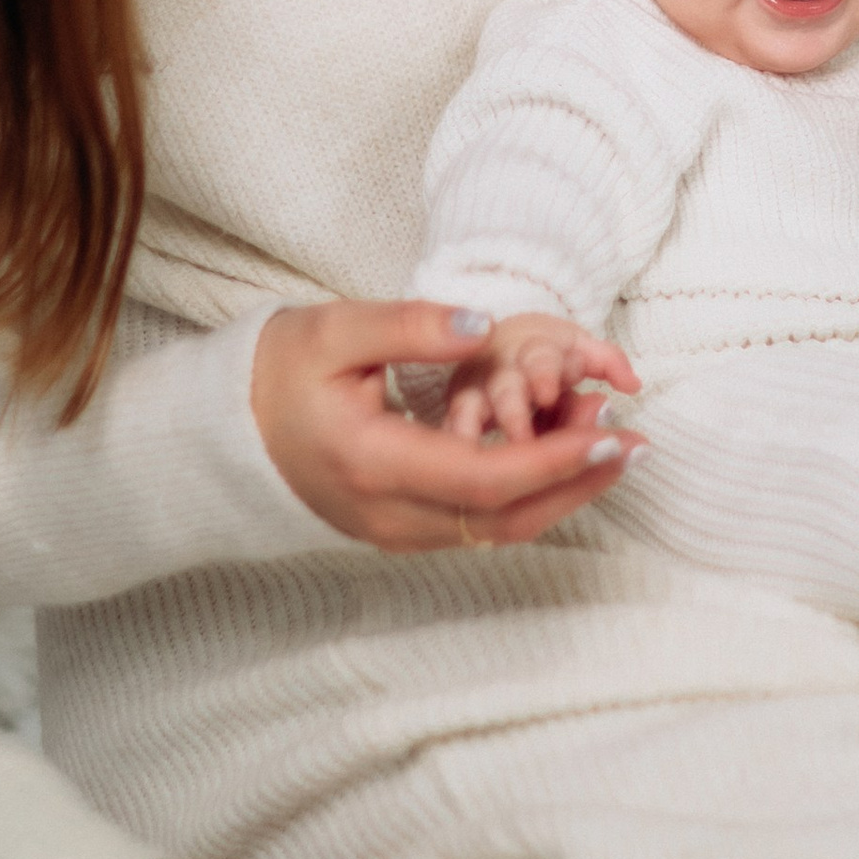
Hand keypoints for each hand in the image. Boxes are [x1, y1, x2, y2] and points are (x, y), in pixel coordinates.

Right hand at [251, 300, 643, 553]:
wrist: (224, 430)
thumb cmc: (278, 371)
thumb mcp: (337, 329)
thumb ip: (413, 325)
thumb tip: (486, 327)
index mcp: (373, 463)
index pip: (485, 478)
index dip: (556, 459)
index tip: (610, 427)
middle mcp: (387, 515)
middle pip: (504, 520)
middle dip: (577, 484)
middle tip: (634, 443)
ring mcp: (392, 532)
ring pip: (495, 532)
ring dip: (559, 494)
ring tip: (612, 447)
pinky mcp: (398, 531)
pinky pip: (476, 527)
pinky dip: (525, 497)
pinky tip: (558, 459)